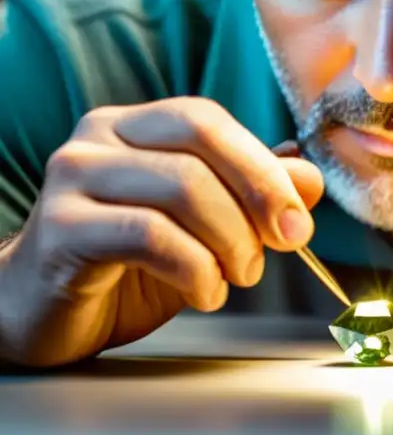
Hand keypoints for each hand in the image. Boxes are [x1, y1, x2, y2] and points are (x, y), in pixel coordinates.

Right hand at [0, 98, 322, 367]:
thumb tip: (308, 177)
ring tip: (239, 277)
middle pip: (200, 144)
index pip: (209, 120)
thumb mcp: (203, 227)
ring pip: (182, 188)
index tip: (298, 218)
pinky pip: (151, 234)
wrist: (42, 313)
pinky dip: (197, 268)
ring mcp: (73, 180)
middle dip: (258, 196)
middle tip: (284, 244)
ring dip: (231, 240)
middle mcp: (98, 140)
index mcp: (134, 127)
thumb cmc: (125, 265)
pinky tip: (206, 292)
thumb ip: (251, 195)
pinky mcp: (60, 229)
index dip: (264, 166)